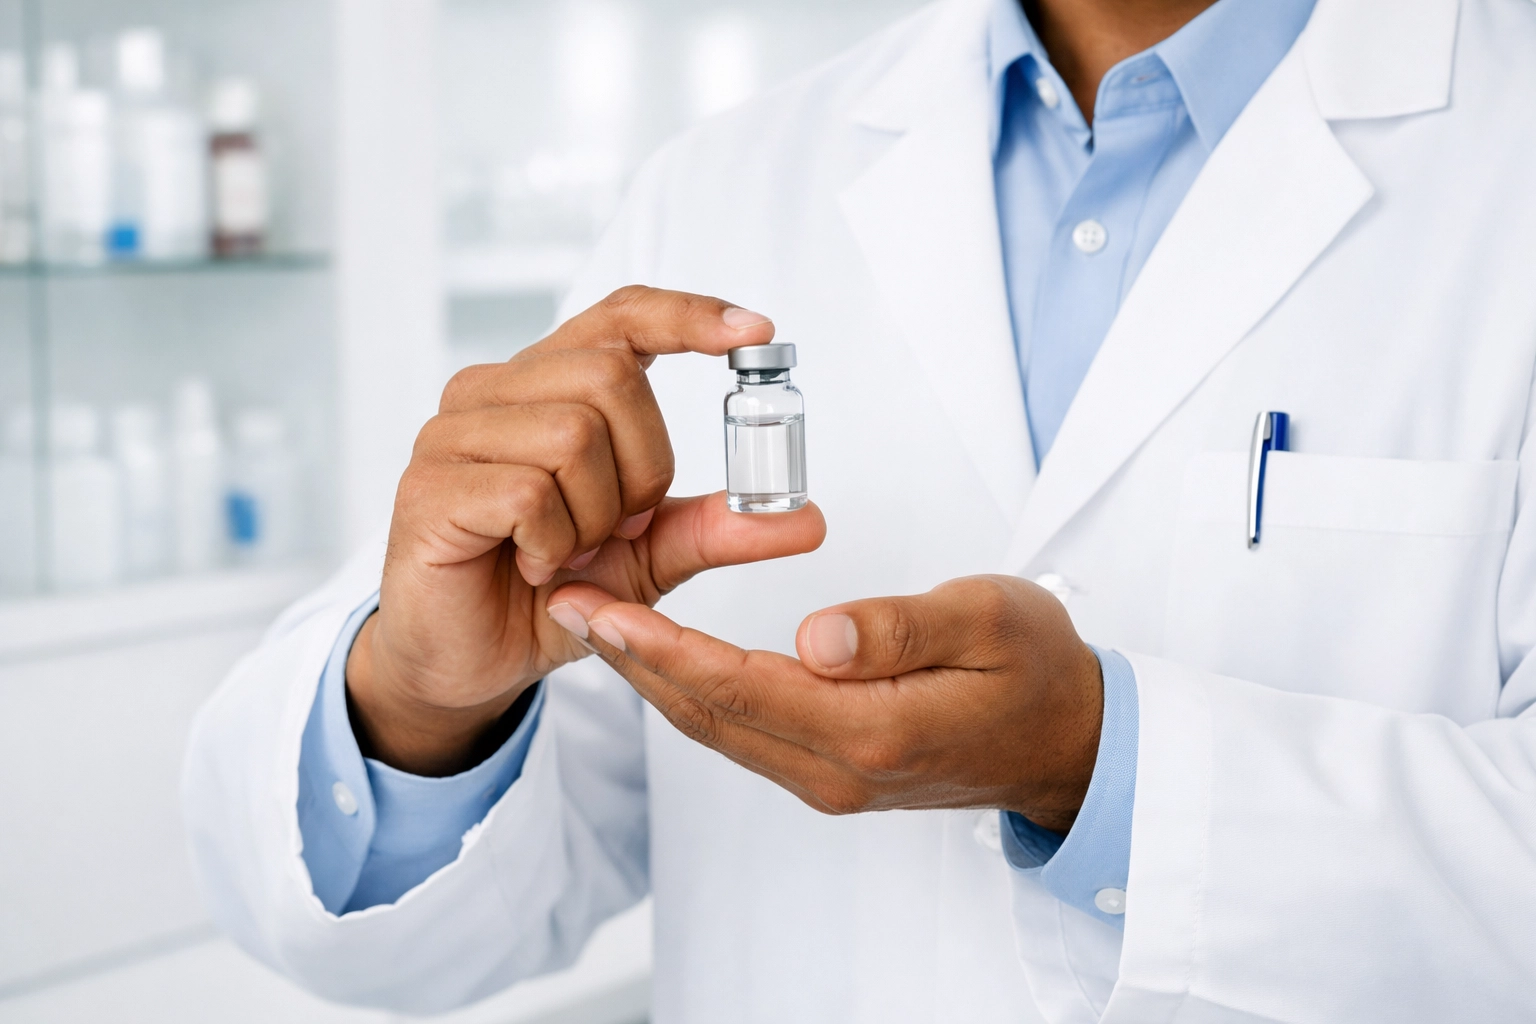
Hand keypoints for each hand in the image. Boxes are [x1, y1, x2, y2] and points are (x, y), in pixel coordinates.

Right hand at [347, 286, 826, 775]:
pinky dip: (552, 542)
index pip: (621, 315)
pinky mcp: (429, 486)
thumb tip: (807, 518)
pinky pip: (529, 492)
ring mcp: (453, 433)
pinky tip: (533, 566)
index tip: (756, 332)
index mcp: (548, 384)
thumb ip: (717, 528)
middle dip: (644, 466)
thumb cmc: (549, 591)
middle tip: (618, 526)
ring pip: (573, 434)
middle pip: (612, 376)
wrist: (470, 662)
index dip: (688, 315)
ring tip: (566, 551)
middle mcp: (495, 390)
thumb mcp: (651, 558)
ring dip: (595, 514)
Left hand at [544, 575, 1103, 830]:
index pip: (743, 687)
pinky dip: (691, 690)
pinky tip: (662, 655)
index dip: (664, 649)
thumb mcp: (989, 621)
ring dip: (650, 677)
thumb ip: (899, 627)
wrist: (1070, 742)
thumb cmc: (1038, 671)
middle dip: (631, 661)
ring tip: (595, 619)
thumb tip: (815, 636)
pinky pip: (741, 731)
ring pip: (718, 727)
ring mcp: (830, 779)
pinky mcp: (830, 771)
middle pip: (710, 715)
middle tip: (568, 601)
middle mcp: (838, 770)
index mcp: (873, 732)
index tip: (602, 608)